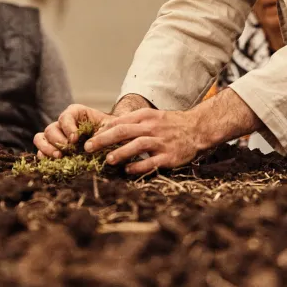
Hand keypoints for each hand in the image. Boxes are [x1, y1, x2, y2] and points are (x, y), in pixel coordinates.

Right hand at [34, 104, 111, 158]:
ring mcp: (57, 135)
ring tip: (59, 156)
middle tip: (68, 150)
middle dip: (58, 140)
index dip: (68, 128)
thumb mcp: (109, 127)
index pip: (65, 117)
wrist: (111, 137)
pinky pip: (41, 149)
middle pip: (51, 129)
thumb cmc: (110, 130)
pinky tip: (53, 161)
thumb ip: (103, 132)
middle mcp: (63, 123)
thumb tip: (93, 144)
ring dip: (47, 148)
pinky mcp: (54, 147)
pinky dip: (43, 155)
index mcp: (75, 113)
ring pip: (41, 137)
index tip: (75, 139)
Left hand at [83, 108, 208, 174]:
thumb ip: (132, 122)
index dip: (103, 130)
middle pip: (124, 131)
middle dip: (104, 140)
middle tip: (88, 147)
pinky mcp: (169, 156)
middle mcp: (152, 128)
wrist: (197, 129)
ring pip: (137, 145)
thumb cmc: (171, 124)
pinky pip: (152, 162)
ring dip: (121, 152)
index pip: (120, 121)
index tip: (88, 137)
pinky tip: (128, 170)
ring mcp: (161, 142)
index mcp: (146, 117)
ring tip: (107, 160)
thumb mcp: (152, 117)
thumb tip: (108, 129)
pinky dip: (139, 166)